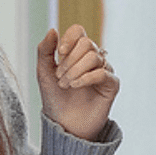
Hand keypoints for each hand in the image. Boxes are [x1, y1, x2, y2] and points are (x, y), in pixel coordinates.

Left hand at [36, 24, 117, 141]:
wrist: (64, 125)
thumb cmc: (54, 98)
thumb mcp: (43, 72)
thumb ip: (45, 50)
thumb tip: (53, 30)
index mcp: (76, 52)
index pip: (78, 31)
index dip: (70, 38)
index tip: (60, 52)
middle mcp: (92, 59)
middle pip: (87, 43)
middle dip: (70, 59)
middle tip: (60, 77)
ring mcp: (103, 70)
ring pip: (94, 57)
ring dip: (75, 70)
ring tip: (65, 85)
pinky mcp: (111, 85)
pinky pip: (103, 73)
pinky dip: (86, 78)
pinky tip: (76, 86)